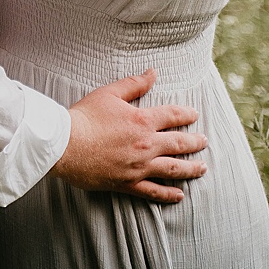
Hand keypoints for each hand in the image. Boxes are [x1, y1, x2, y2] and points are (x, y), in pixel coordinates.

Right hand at [50, 69, 207, 202]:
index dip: (186, 114)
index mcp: (142, 120)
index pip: (172, 116)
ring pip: (173, 169)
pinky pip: (154, 191)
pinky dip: (168, 194)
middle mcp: (146, 145)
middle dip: (195, 142)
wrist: (65, 145)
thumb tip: (152, 72)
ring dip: (191, 168)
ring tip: (202, 168)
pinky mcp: (128, 183)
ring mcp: (139, 166)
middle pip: (179, 144)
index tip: (194, 115)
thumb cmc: (84, 117)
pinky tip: (179, 195)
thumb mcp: (109, 93)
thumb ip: (133, 84)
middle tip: (204, 141)